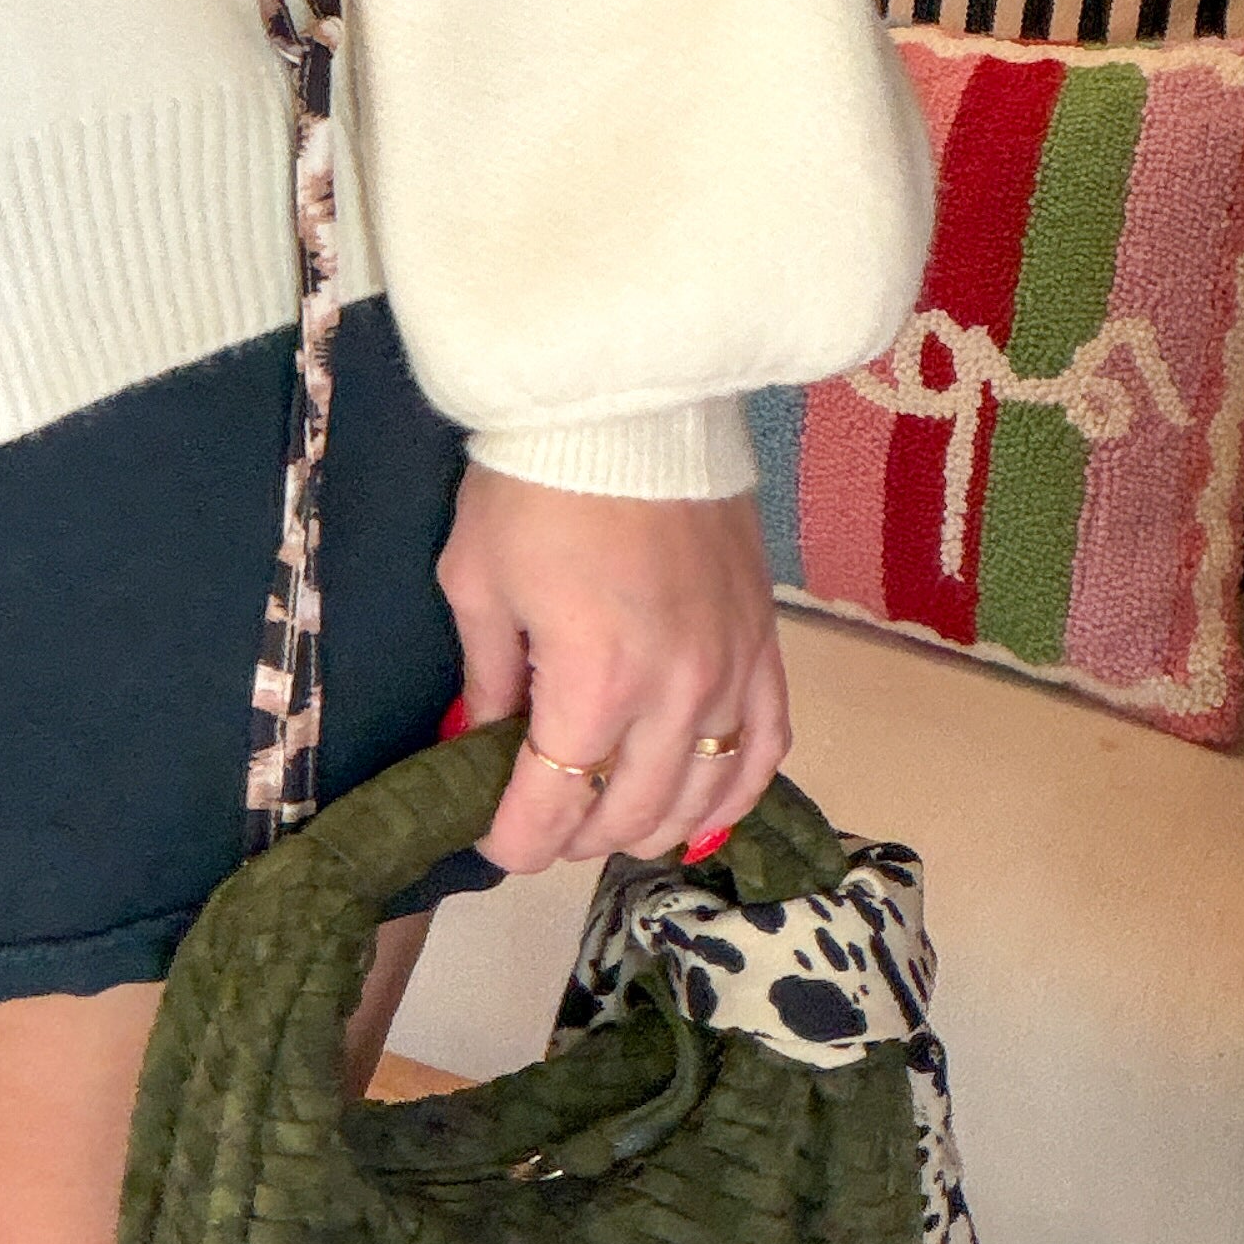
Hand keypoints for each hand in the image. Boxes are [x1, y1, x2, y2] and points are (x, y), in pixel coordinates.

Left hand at [436, 464, 790, 878]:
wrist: (624, 402)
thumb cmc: (535, 485)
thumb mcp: (477, 582)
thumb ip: (486, 679)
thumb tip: (480, 743)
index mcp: (593, 682)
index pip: (555, 805)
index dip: (516, 841)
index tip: (491, 840)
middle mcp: (674, 693)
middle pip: (630, 814)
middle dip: (575, 835)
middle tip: (540, 818)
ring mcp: (730, 671)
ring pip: (702, 798)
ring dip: (649, 825)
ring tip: (606, 816)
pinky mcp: (763, 643)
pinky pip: (766, 747)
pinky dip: (735, 792)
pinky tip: (702, 808)